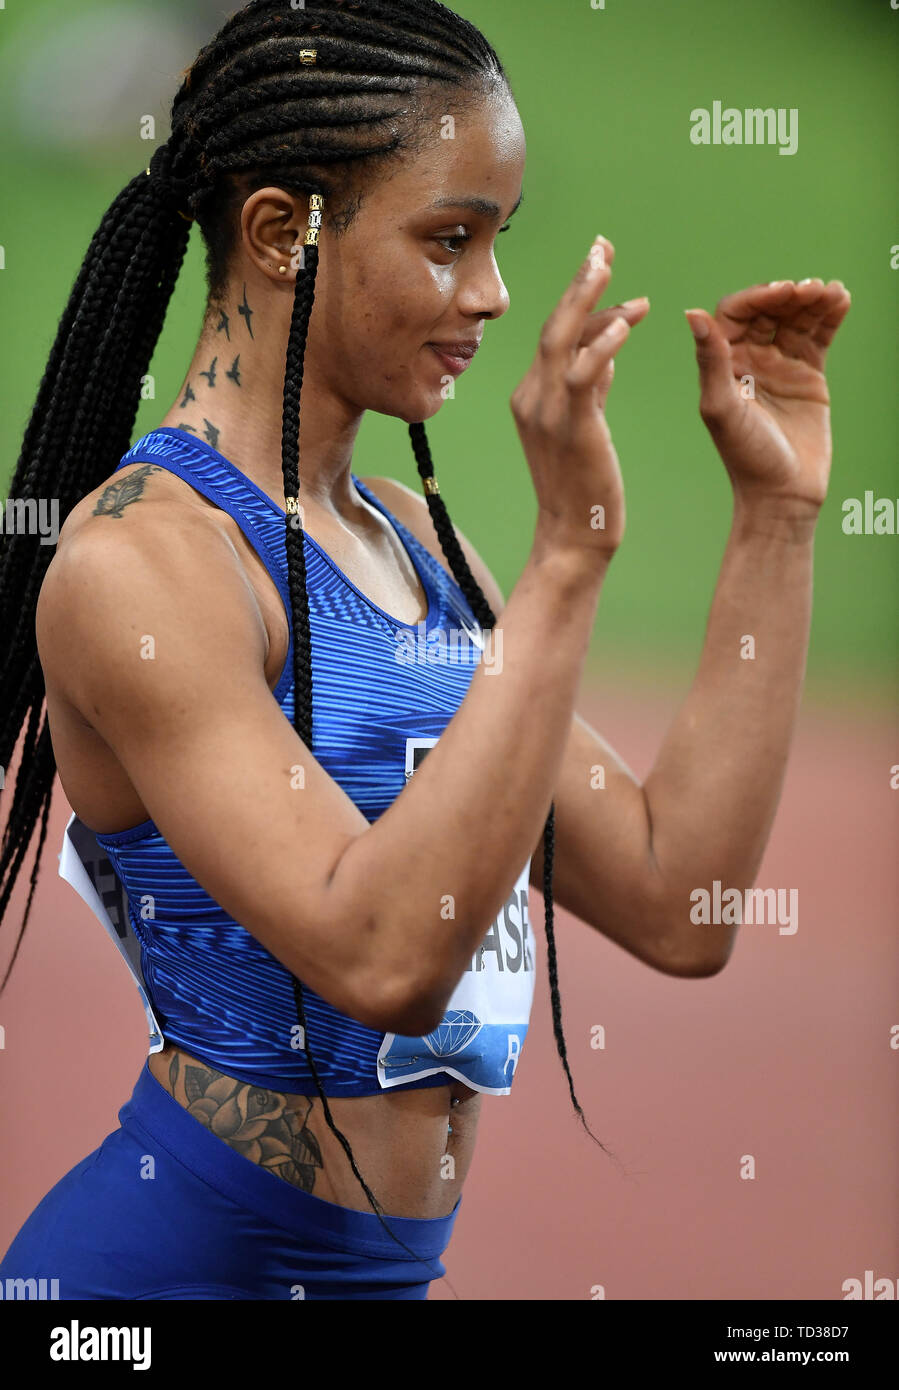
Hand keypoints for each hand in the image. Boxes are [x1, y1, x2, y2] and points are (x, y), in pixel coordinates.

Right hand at [512, 235, 649, 559]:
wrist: (574, 537)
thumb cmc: (584, 488)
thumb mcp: (586, 427)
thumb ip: (593, 386)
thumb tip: (608, 346)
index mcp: (532, 396)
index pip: (556, 336)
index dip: (580, 297)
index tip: (602, 263)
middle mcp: (531, 398)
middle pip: (553, 326)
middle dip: (579, 282)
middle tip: (603, 244)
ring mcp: (546, 412)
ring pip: (562, 341)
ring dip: (586, 298)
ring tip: (609, 264)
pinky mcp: (571, 427)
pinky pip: (584, 376)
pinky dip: (603, 344)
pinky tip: (627, 321)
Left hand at [685, 279, 851, 515]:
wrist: (782, 492)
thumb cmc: (745, 456)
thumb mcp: (722, 407)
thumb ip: (710, 360)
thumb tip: (691, 312)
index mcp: (723, 364)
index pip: (735, 314)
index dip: (757, 297)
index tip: (782, 292)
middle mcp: (749, 360)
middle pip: (768, 311)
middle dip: (789, 295)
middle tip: (809, 289)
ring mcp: (780, 366)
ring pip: (795, 319)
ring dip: (812, 300)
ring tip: (830, 292)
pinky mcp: (807, 376)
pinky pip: (818, 337)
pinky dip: (829, 316)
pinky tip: (841, 298)